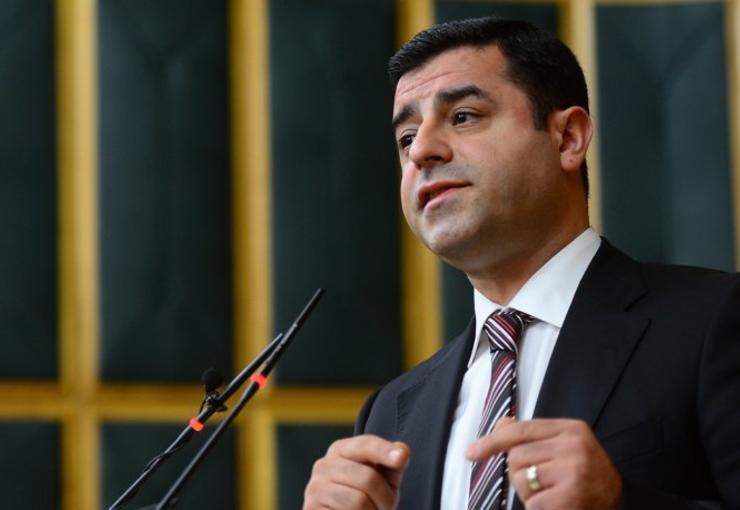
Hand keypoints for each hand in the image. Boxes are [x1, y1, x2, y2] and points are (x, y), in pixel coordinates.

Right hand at [303, 434, 409, 509]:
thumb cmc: (369, 495)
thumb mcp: (385, 476)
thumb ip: (394, 461)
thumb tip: (401, 452)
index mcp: (341, 449)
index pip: (366, 445)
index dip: (384, 451)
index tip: (401, 458)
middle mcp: (323, 465)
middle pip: (368, 478)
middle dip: (384, 497)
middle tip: (383, 506)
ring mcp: (314, 489)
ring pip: (358, 501)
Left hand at [466, 418, 621, 509]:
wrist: (620, 505)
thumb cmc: (586, 477)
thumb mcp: (565, 447)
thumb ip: (533, 437)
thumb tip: (501, 426)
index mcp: (572, 429)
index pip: (521, 430)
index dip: (491, 441)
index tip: (470, 452)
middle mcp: (574, 446)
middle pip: (516, 456)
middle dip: (521, 474)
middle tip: (545, 483)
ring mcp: (573, 471)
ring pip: (520, 479)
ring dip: (529, 493)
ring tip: (552, 494)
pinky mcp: (570, 497)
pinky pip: (531, 503)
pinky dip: (537, 509)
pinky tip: (556, 506)